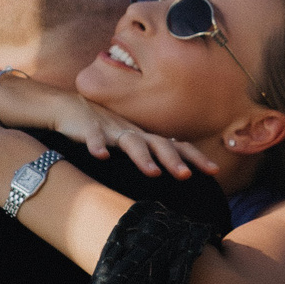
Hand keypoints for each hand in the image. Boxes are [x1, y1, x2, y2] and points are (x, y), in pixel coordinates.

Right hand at [46, 91, 216, 179]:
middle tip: (187, 175)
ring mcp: (112, 130)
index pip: (177, 146)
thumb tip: (175, 174)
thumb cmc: (105, 130)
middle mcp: (133, 132)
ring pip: (130, 143)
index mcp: (146, 137)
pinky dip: (96, 146)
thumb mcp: (131, 143)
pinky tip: (99, 156)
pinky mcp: (88, 129)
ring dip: (142, 157)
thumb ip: (150, 157)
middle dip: (173, 160)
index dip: (195, 157)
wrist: (69, 107)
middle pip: (158, 144)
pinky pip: (93, 137)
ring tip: (153, 172)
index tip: (215, 171)